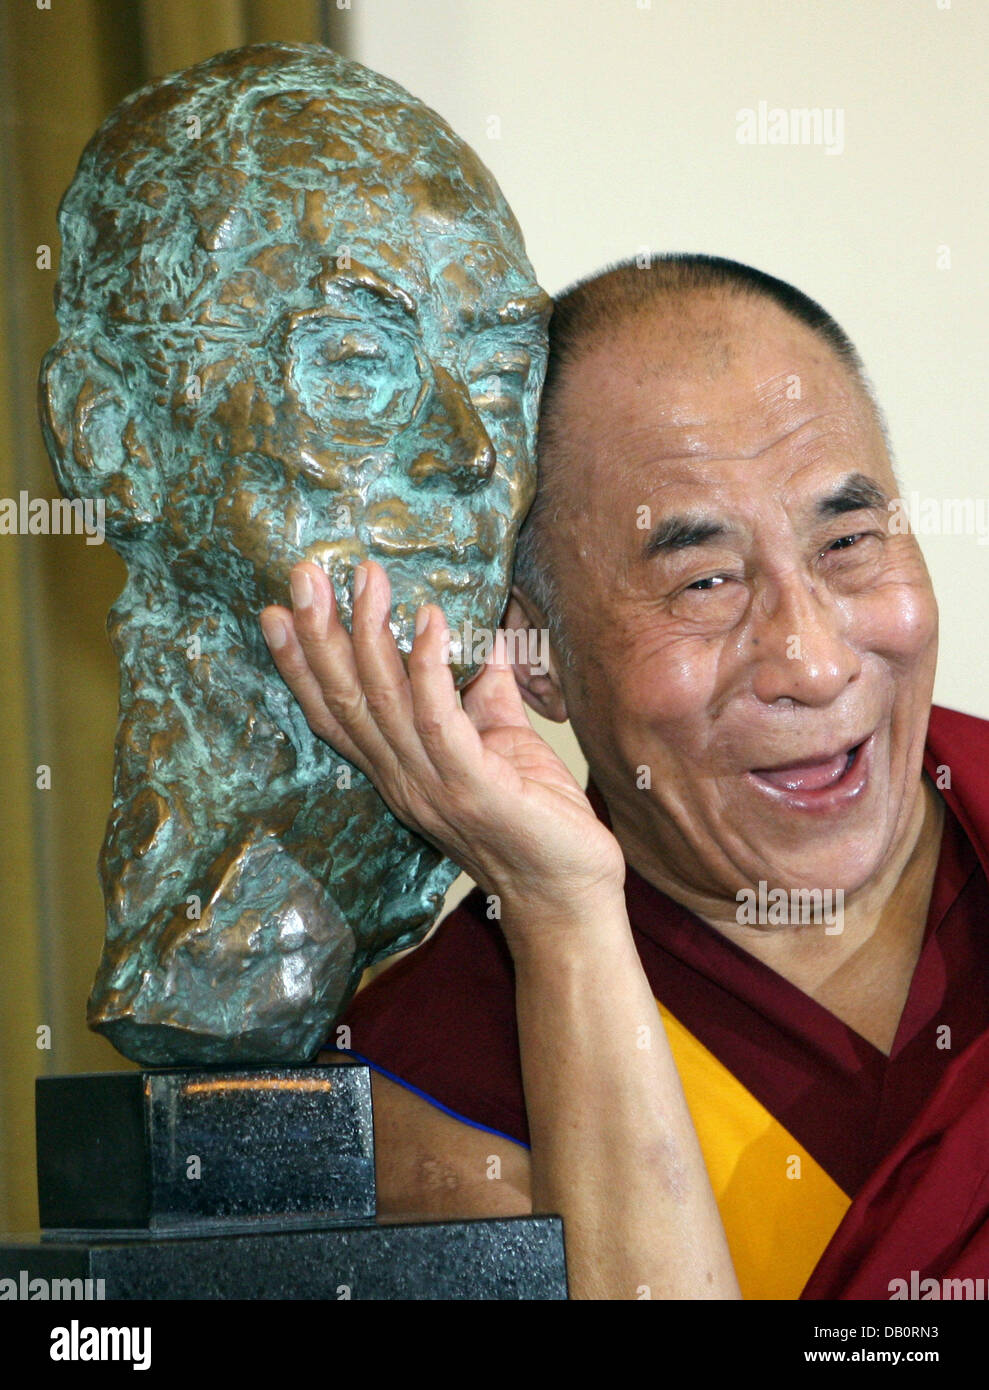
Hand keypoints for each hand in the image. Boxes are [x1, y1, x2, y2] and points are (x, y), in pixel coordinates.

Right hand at [258, 560, 625, 940]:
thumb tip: (482, 641)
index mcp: (398, 770)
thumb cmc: (536, 823)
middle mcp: (401, 779)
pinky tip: (430, 621)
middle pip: (345, 699)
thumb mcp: (500, 745)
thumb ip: (480, 696)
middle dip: (320, 634)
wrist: (568, 896)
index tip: (279, 609)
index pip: (334, 712)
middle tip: (305, 573)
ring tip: (367, 578)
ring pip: (383, 701)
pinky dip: (430, 667)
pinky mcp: (472, 788)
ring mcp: (432, 786)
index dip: (302, 663)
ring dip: (371, 634)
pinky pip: (439, 720)